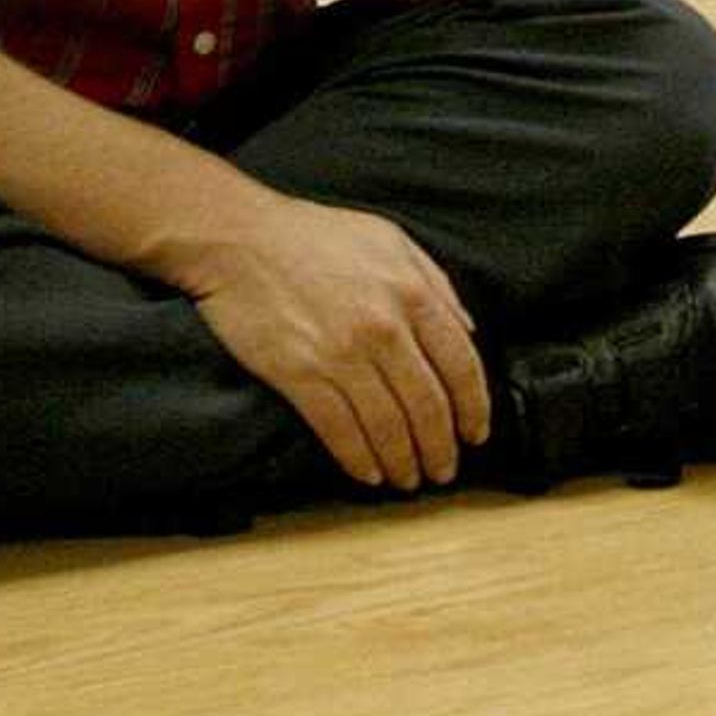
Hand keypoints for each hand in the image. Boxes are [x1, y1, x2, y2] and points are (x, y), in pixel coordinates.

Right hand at [182, 192, 492, 490]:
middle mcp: (384, 329)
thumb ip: (435, 283)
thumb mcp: (391, 241)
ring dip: (403, 461)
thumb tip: (468, 329)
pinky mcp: (299, 375)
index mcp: (412, 294)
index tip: (475, 433)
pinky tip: (368, 474)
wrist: (240, 239)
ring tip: (409, 480)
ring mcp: (341, 355)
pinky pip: (338, 430)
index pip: (461, 365)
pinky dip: (358, 459)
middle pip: (427, 405)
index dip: (473, 408)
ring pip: (387, 426)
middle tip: (444, 471)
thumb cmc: (315, 236)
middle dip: (441, 446)